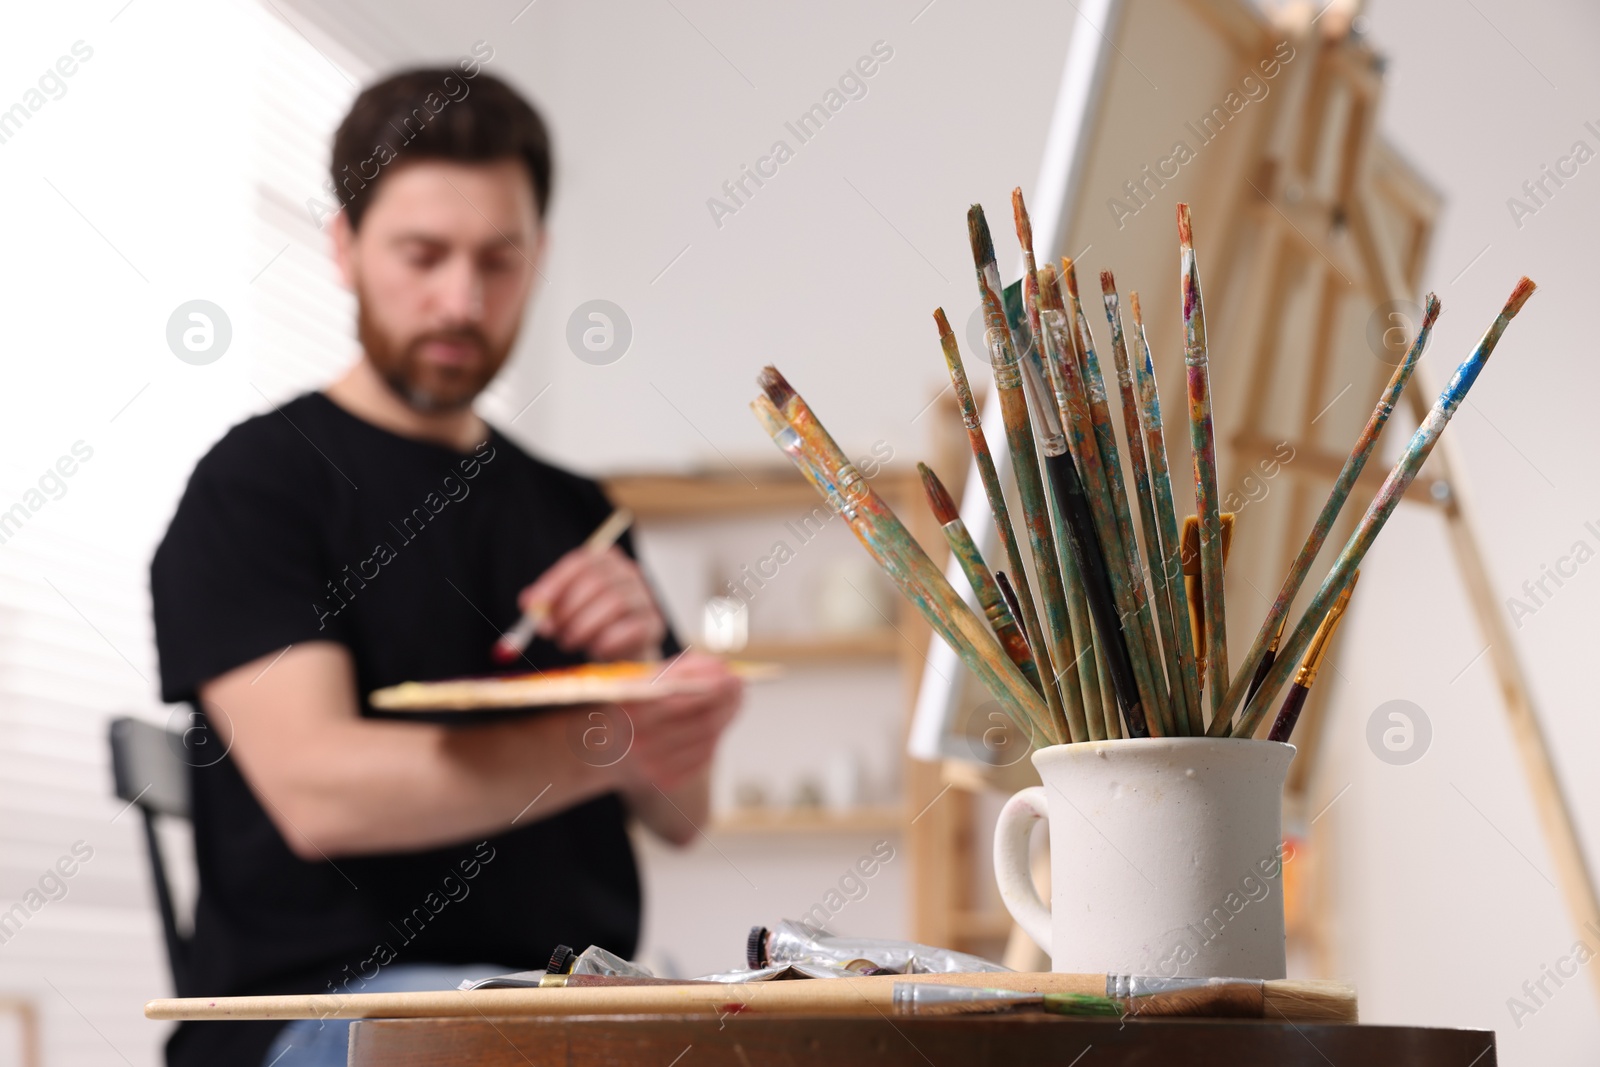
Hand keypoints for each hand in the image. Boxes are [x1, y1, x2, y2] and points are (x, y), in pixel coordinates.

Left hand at [520, 546, 667, 661]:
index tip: (534, 606)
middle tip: (549, 631)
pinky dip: (607, 641)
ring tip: (569, 642)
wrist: (622, 650)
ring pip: (614, 604)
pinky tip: (596, 650)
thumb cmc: (590, 623)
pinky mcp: (655, 623)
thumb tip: (529, 604)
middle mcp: (630, 572)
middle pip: (597, 582)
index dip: (554, 584)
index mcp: (606, 560)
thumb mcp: (564, 609)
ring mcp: (645, 597)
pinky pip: (630, 628)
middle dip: (567, 609)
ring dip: (584, 627)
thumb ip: (546, 605)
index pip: (580, 563)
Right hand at [616, 654, 741, 791]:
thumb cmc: (646, 701)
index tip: (730, 674)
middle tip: (739, 684)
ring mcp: (650, 763)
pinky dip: (716, 736)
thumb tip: (723, 669)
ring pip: (707, 738)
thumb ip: (688, 669)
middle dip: (725, 700)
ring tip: (732, 700)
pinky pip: (704, 756)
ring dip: (726, 715)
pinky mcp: (666, 780)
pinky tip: (716, 722)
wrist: (623, 743)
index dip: (709, 684)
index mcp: (629, 705)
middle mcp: (636, 738)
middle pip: (701, 720)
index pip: (677, 694)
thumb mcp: (657, 676)